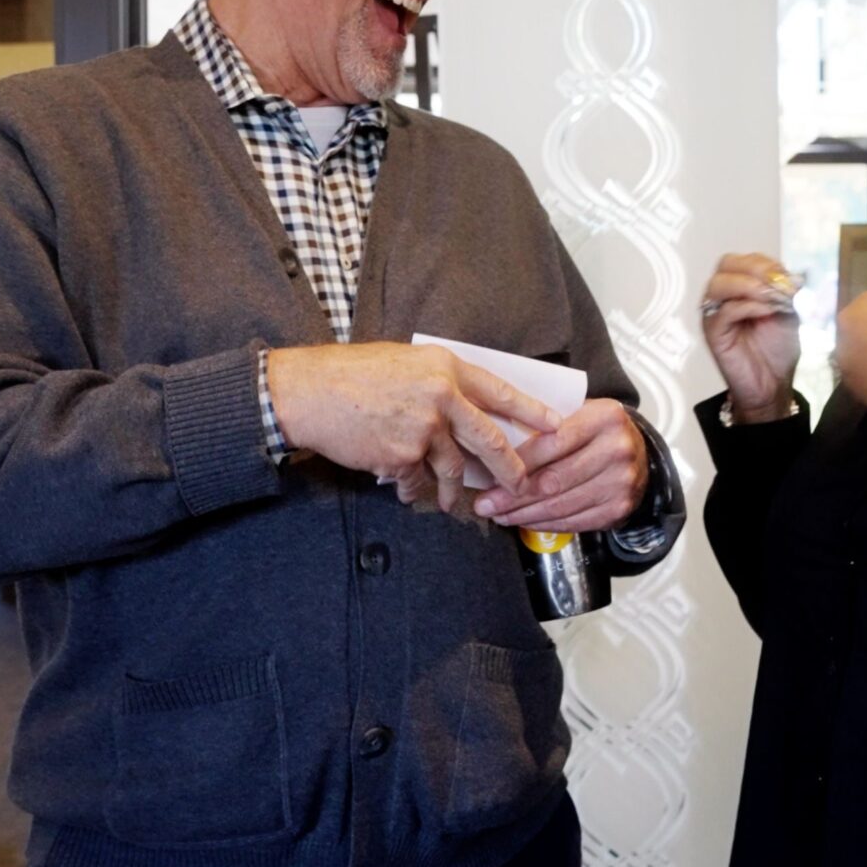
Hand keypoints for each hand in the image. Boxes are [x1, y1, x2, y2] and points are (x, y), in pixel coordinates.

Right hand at [265, 342, 562, 517]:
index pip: (501, 392)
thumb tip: (465, 409)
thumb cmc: (352, 374)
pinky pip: (416, 481)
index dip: (531, 411)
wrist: (310, 393)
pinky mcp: (402, 457)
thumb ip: (439, 383)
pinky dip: (411, 488)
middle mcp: (442, 397)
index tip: (555, 426)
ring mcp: (423, 429)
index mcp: (446, 367)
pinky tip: (401, 487)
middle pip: (489, 440)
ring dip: (452, 492)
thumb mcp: (406, 362)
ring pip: (452, 468)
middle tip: (521, 485)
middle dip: (510, 469)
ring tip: (451, 504)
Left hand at [473, 398, 648, 531]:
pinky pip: (574, 522)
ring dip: (524, 515)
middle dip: (512, 496)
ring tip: (499, 515)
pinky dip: (545, 524)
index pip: (551, 443)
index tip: (488, 475)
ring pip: (560, 505)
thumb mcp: (579, 412)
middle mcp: (617, 449)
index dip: (516, 463)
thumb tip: (496, 447)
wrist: (641, 454)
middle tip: (485, 504)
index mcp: (604, 417)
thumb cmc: (598, 432)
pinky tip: (525, 521)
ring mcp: (621, 482)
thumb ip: (546, 423)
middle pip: (553, 480)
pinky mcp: (618, 509)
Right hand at [700, 252, 801, 421]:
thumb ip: (789, 291)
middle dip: (755, 268)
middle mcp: (724, 294)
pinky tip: (766, 311)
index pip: (746, 259)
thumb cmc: (778, 348)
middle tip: (779, 283)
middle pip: (726, 264)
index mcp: (742, 285)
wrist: (773, 383)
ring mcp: (715, 312)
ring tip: (772, 298)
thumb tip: (796, 274)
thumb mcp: (790, 312)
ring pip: (720, 284)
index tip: (791, 278)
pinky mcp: (713, 332)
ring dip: (749, 285)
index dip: (768, 263)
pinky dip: (746, 306)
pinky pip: (723, 311)